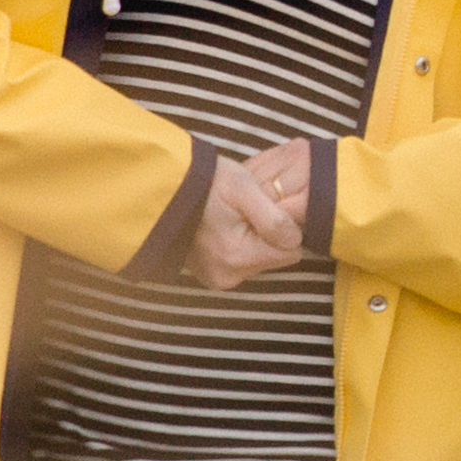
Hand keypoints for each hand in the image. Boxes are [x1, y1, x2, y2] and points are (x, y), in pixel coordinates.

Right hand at [186, 141, 311, 287]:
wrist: (165, 188)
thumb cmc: (206, 182)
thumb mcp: (244, 188)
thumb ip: (273, 218)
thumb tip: (295, 240)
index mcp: (238, 256)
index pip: (291, 251)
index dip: (283, 227)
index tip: (264, 209)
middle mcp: (227, 275)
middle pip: (273, 258)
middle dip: (265, 235)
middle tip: (242, 211)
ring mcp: (216, 278)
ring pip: (258, 260)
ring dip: (251, 240)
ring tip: (230, 217)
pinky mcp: (209, 276)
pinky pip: (239, 263)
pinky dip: (236, 246)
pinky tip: (221, 228)